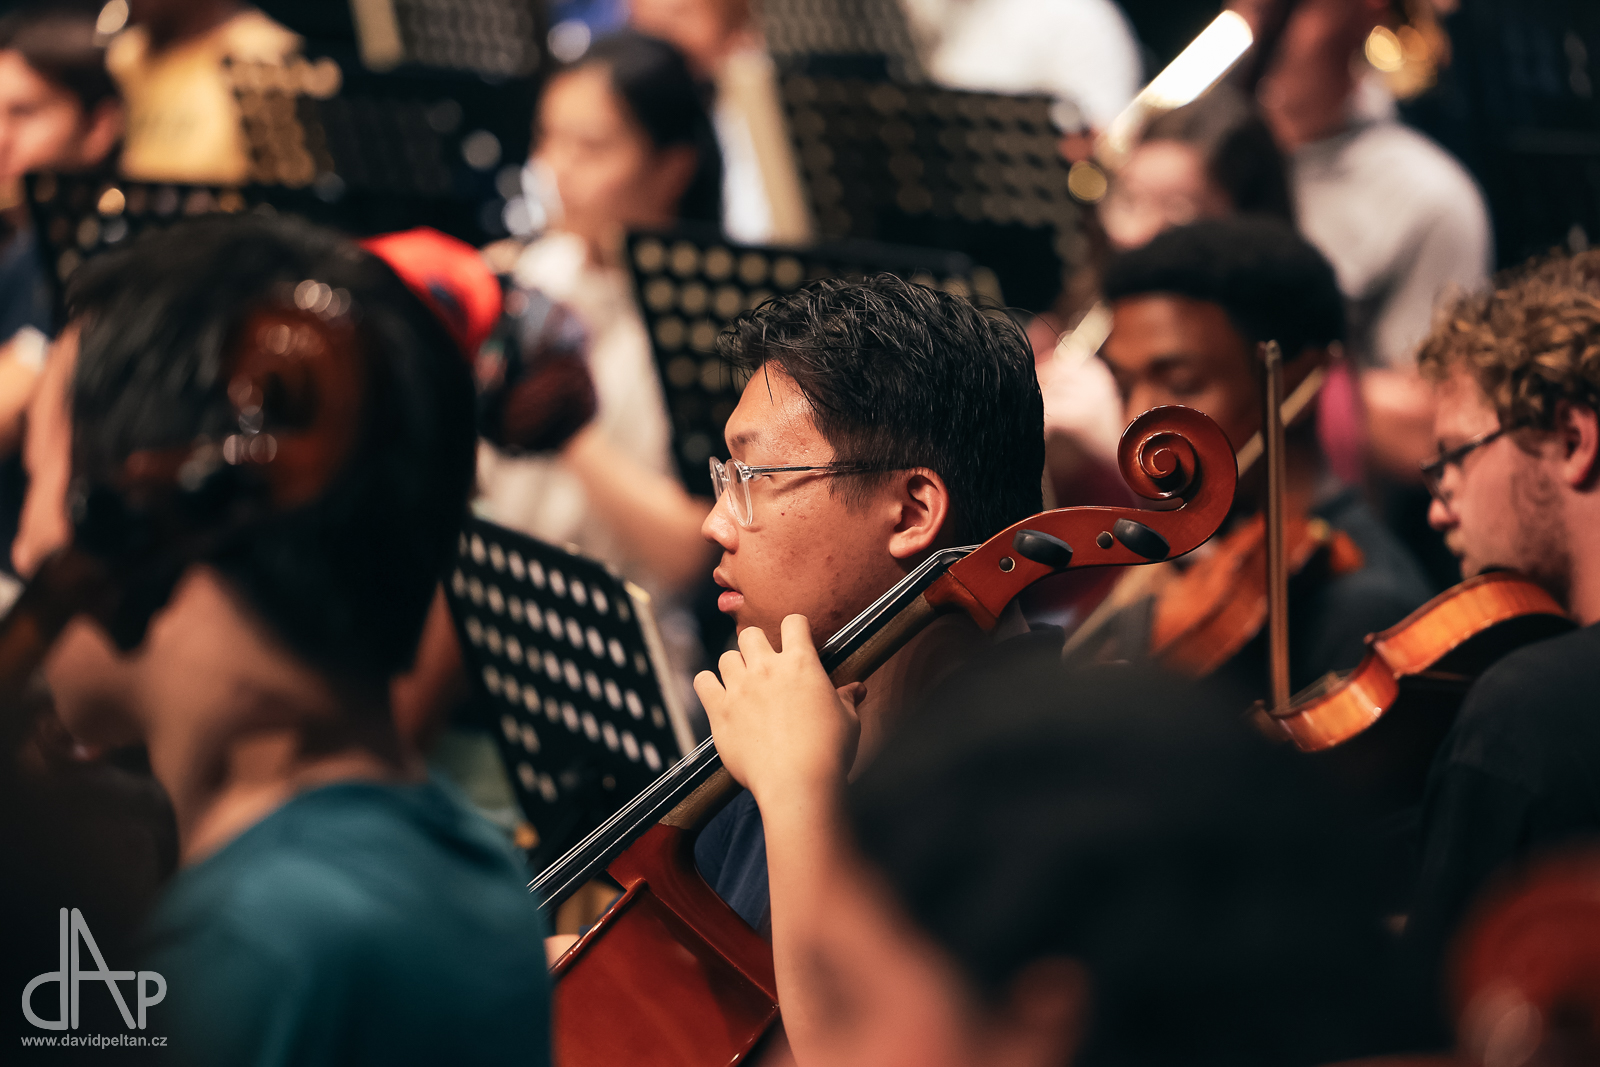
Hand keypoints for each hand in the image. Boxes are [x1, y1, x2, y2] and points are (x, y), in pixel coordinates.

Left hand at [694, 615, 862, 806]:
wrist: (798, 783)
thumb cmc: (829, 752)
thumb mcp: (848, 721)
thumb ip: (847, 699)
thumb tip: (857, 689)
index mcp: (801, 663)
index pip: (793, 622)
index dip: (795, 629)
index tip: (796, 642)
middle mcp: (767, 668)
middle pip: (751, 634)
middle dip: (757, 645)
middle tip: (765, 667)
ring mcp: (740, 688)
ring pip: (727, 657)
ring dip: (735, 667)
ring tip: (743, 684)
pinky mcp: (720, 711)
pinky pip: (703, 682)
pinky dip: (708, 685)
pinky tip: (717, 694)